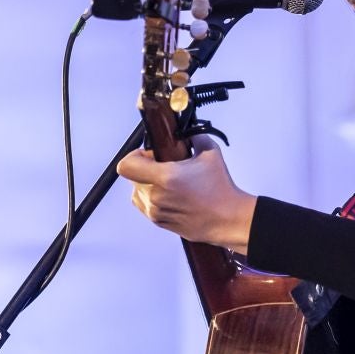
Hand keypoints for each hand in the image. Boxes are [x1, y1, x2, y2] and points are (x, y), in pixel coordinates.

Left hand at [116, 138, 256, 252]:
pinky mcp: (159, 222)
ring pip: (138, 191)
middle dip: (147, 169)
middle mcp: (156, 196)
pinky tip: (173, 196)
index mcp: (165, 178)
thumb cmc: (221, 191)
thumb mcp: (210, 153)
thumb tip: (186, 131)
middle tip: (166, 168)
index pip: (127, 165)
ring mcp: (156, 212)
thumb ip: (194, 137)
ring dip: (149, 184)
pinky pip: (145, 205)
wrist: (227, 220)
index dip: (135, 156)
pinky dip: (153, 198)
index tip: (149, 155)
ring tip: (171, 184)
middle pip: (134, 177)